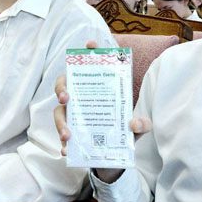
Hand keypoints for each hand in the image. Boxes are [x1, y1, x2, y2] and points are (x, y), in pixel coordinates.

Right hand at [53, 40, 151, 183]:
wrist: (115, 157)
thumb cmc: (125, 133)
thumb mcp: (138, 128)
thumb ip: (142, 125)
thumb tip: (134, 124)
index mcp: (99, 90)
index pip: (91, 66)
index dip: (90, 52)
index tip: (90, 44)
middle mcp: (82, 99)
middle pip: (64, 84)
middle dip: (61, 88)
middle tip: (66, 98)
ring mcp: (73, 116)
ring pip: (59, 112)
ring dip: (61, 122)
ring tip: (68, 135)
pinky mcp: (69, 133)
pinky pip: (61, 135)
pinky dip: (64, 144)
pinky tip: (67, 150)